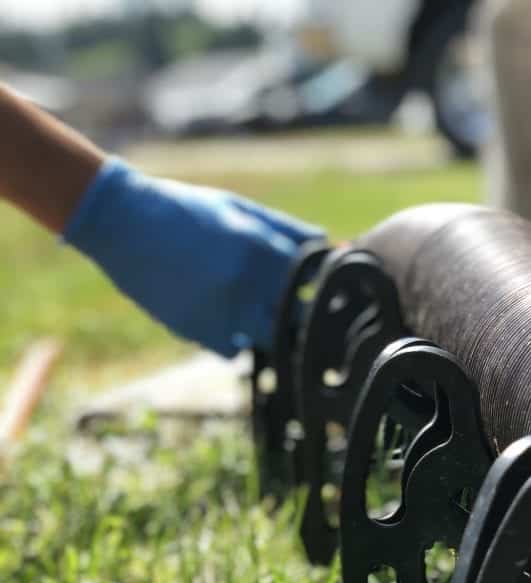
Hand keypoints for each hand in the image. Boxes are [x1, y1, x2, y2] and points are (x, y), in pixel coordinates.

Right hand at [63, 158, 324, 356]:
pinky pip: (230, 349)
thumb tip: (330, 245)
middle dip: (302, 322)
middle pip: (294, 322)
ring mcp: (217, 310)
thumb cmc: (186, 210)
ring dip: (267, 333)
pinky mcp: (194, 330)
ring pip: (265, 341)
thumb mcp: (239, 209)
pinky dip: (233, 340)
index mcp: (259, 248)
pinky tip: (224, 321)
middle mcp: (243, 284)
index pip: (313, 284)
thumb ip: (286, 230)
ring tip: (257, 317)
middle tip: (303, 320)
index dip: (326, 295)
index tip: (334, 301)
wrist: (122, 222)